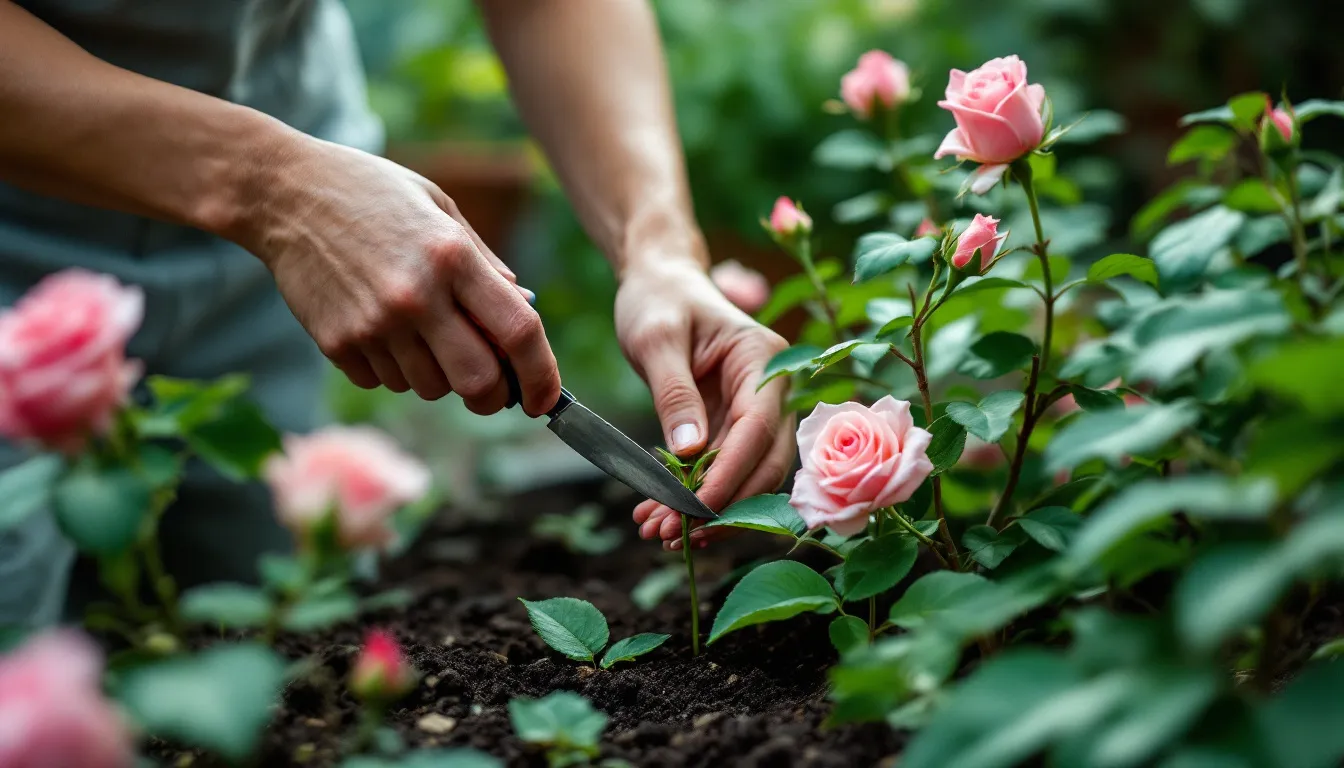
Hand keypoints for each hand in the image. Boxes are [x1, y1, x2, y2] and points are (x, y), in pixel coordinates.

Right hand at [232, 136, 561, 415]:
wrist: (284, 194)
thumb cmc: (372, 194)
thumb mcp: (440, 208)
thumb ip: (486, 264)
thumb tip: (524, 311)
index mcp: (451, 256)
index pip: (519, 333)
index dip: (542, 376)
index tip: (546, 398)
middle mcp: (416, 296)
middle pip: (478, 381)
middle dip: (495, 396)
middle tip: (495, 388)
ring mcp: (373, 324)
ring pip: (431, 388)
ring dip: (441, 377)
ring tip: (424, 335)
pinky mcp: (337, 343)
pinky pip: (386, 382)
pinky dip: (396, 369)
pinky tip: (383, 329)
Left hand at [616, 260, 794, 549]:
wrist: (658, 283)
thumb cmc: (659, 300)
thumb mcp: (657, 340)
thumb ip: (674, 395)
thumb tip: (689, 454)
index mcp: (763, 359)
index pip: (758, 429)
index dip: (731, 475)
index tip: (695, 510)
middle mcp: (770, 388)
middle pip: (764, 463)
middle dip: (723, 505)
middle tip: (672, 535)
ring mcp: (753, 410)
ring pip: (744, 475)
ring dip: (705, 510)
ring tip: (656, 533)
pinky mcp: (731, 425)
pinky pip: (720, 470)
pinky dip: (692, 496)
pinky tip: (657, 516)